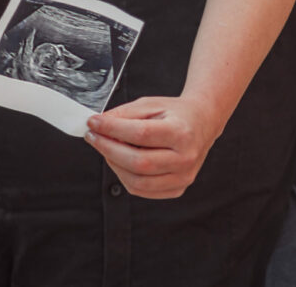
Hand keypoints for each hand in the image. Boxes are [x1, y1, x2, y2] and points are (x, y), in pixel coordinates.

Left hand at [84, 95, 221, 198]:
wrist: (202, 123)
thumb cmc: (175, 112)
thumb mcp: (151, 104)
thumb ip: (124, 114)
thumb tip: (98, 125)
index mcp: (181, 132)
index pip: (140, 134)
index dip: (112, 129)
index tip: (93, 123)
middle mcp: (185, 158)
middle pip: (138, 162)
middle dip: (108, 149)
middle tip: (93, 136)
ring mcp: (183, 177)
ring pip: (137, 182)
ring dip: (114, 165)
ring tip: (106, 148)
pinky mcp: (178, 188)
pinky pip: (143, 191)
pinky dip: (125, 177)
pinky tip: (120, 161)